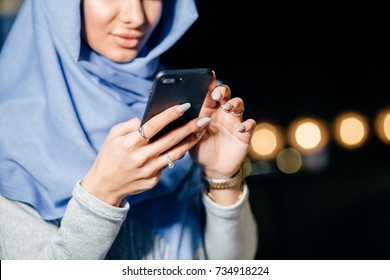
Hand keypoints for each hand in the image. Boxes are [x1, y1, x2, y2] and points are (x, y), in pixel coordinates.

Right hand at [82, 103, 210, 205]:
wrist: (104, 187)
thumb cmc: (109, 157)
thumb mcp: (113, 137)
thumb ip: (130, 125)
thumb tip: (148, 118)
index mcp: (130, 144)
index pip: (153, 126)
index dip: (170, 115)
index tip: (185, 106)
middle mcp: (141, 157)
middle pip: (170, 140)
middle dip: (189, 128)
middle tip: (204, 119)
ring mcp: (149, 171)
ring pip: (175, 154)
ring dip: (190, 141)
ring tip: (201, 131)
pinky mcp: (153, 180)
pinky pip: (167, 165)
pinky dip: (176, 154)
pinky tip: (184, 146)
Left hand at [190, 73, 255, 178]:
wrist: (213, 168)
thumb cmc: (200, 149)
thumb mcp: (191, 137)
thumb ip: (188, 125)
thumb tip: (181, 112)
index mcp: (208, 111)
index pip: (210, 94)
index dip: (210, 84)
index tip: (209, 76)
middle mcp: (222, 113)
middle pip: (226, 95)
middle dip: (223, 91)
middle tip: (217, 94)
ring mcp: (234, 122)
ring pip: (239, 105)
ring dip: (235, 104)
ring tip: (228, 108)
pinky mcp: (244, 134)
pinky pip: (250, 124)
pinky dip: (247, 124)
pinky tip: (241, 127)